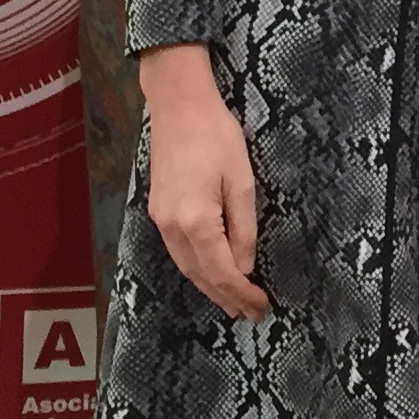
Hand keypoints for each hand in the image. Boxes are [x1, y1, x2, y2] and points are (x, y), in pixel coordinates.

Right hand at [139, 44, 268, 319]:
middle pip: (200, 275)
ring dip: (209, 286)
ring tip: (232, 301)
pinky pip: (178, 251)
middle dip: (226, 297)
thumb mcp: (241, 181)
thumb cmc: (216, 136)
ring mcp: (160, 220)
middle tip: (250, 313)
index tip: (261, 306)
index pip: (222, 271)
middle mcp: (172, 227)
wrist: (178, 105)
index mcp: (196, 221)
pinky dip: (196, 268)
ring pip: (186, 266)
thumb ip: (243, 228)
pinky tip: (210, 271)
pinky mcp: (158, 210)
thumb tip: (243, 265)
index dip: (241, 293)